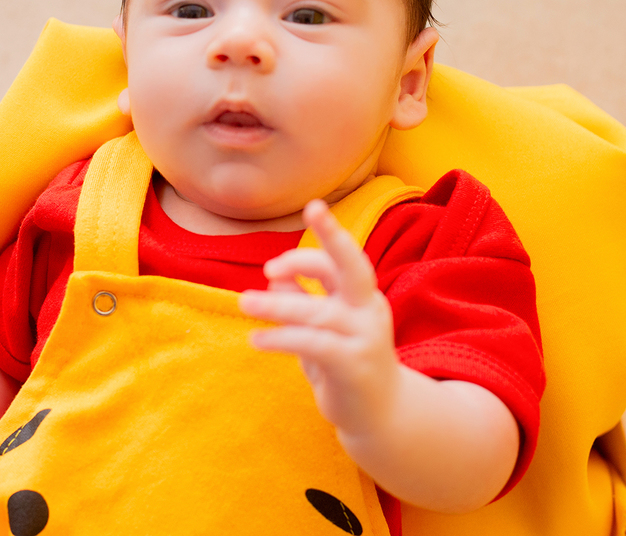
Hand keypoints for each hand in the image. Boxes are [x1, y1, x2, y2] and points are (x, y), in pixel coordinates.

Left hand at [238, 199, 400, 437]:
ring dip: (277, 303)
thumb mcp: (321, 330)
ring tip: (244, 302)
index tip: (312, 209)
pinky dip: (282, 338)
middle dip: (333, 237)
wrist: (382, 418)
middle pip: (354, 267)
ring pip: (319, 311)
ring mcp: (365, 338)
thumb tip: (275, 272)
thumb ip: (303, 300)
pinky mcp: (355, 366)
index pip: (346, 258)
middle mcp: (369, 311)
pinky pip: (314, 344)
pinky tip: (257, 339)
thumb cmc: (346, 366)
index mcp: (363, 296)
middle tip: (311, 211)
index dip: (328, 233)